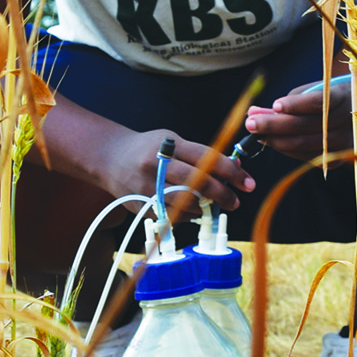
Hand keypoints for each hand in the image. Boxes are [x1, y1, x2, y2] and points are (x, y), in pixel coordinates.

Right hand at [98, 129, 255, 217]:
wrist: (109, 157)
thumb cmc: (148, 147)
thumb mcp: (172, 141)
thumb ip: (200, 155)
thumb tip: (233, 169)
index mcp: (167, 145)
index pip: (206, 158)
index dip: (230, 171)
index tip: (247, 182)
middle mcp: (156, 165)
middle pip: (198, 183)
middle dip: (223, 194)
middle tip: (236, 201)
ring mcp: (147, 187)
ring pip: (186, 204)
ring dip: (205, 208)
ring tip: (212, 205)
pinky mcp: (141, 206)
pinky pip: (172, 215)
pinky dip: (186, 214)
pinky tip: (190, 209)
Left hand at [242, 76, 354, 160]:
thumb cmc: (332, 97)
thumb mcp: (315, 90)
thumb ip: (289, 102)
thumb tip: (255, 112)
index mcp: (343, 98)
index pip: (318, 102)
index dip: (295, 105)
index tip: (274, 104)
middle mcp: (346, 123)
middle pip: (306, 127)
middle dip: (274, 125)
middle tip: (250, 122)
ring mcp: (343, 143)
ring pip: (303, 144)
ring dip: (275, 140)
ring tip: (255, 133)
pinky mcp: (337, 159)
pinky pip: (306, 156)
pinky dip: (287, 149)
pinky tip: (271, 142)